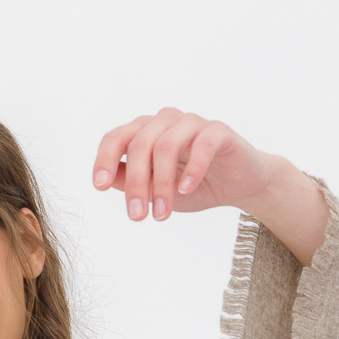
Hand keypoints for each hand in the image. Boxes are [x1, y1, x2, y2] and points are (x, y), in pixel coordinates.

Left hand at [92, 109, 275, 221]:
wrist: (238, 184)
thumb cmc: (192, 185)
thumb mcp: (156, 190)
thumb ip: (131, 182)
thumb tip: (107, 180)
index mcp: (146, 132)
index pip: (117, 137)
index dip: (105, 159)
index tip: (100, 186)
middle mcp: (165, 121)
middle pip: (140, 145)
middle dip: (136, 184)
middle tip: (137, 217)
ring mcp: (192, 123)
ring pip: (166, 145)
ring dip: (161, 184)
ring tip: (162, 215)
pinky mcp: (218, 131)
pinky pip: (202, 144)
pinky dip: (192, 168)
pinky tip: (186, 190)